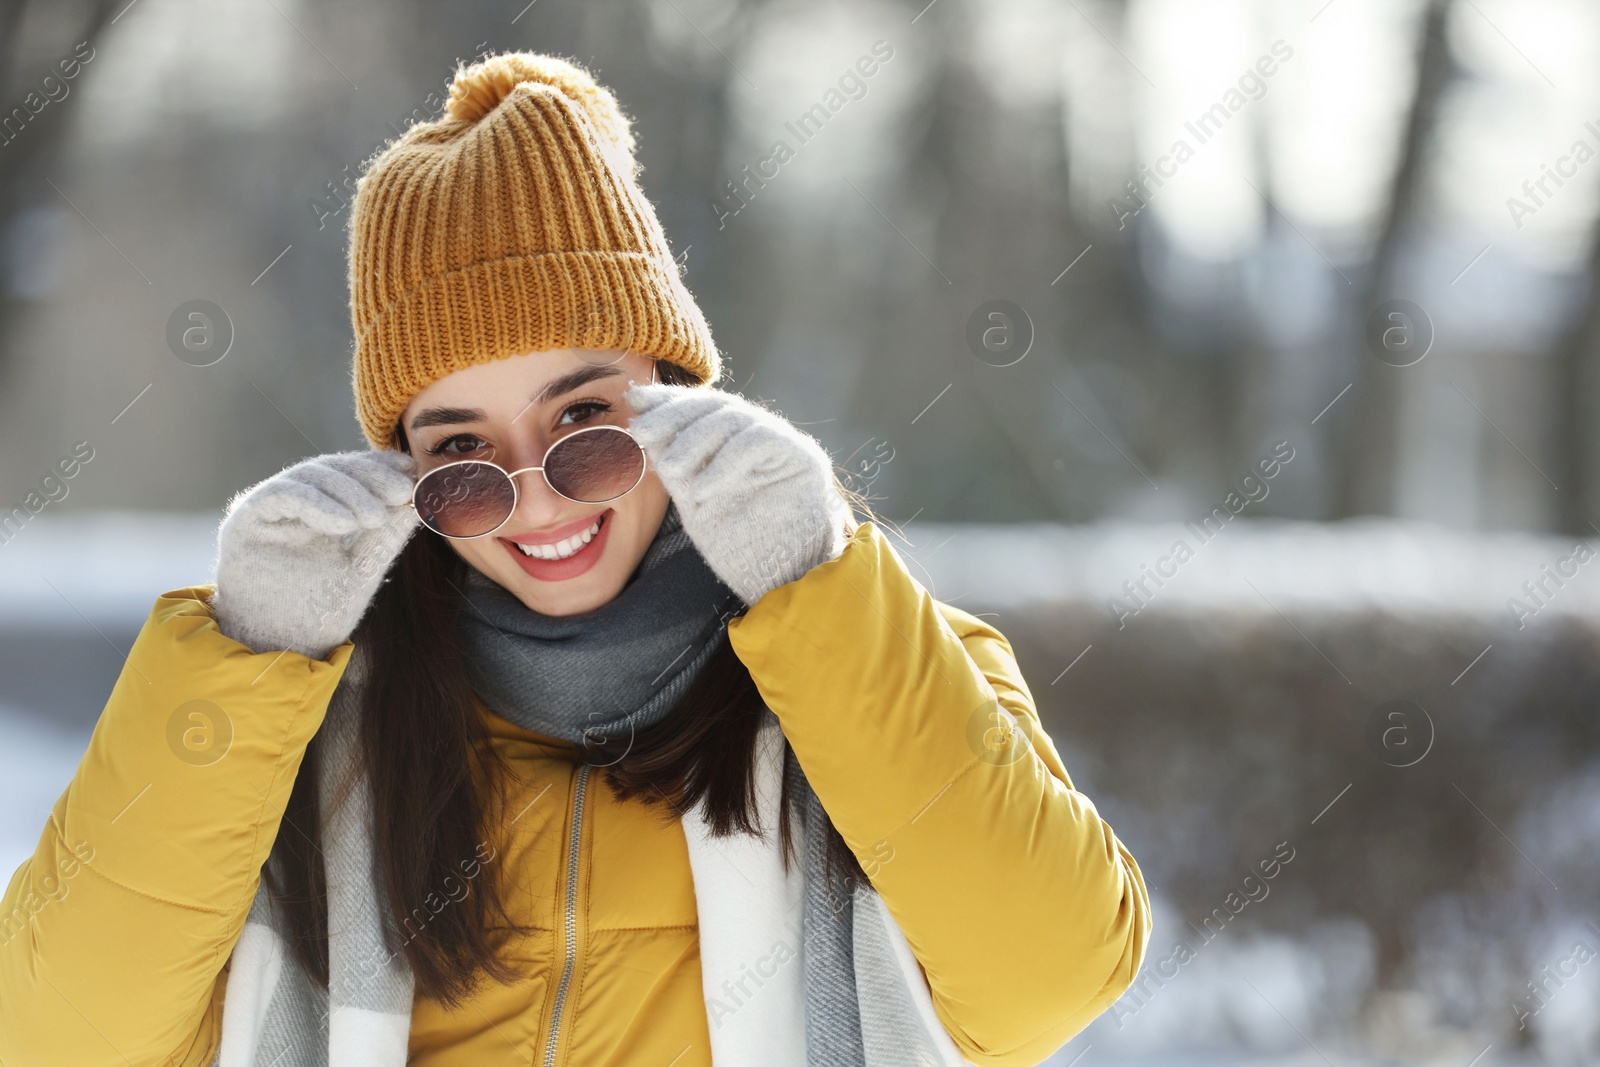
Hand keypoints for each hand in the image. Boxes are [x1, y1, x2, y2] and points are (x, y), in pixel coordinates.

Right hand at [210, 451, 420, 658]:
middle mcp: (294, 505)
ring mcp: (269, 510)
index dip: (381, 468)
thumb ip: (386, 536)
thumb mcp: (363, 569)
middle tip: (401, 490)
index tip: (412, 471)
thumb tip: (419, 501)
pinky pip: (282, 495)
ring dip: (349, 491)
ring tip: (376, 518)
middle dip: (370, 475)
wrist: (280, 649)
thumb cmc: (319, 613)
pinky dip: (317, 503)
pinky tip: (345, 524)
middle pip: (333, 469)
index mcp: (322, 512)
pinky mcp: (245, 519)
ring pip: (310, 476)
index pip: (352, 475)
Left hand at [624, 383, 852, 605]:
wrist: (779, 580)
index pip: (700, 409)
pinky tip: (701, 491)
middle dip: (673, 414)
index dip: (668, 401)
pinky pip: (759, 441)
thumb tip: (638, 425)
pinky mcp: (804, 457)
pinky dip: (725, 464)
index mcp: (733, 442)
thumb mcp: (692, 500)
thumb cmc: (738, 545)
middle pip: (715, 406)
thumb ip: (673, 466)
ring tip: (668, 469)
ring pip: (734, 418)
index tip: (635, 401)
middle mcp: (759, 435)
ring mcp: (784, 443)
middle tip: (640, 430)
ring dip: (694, 440)